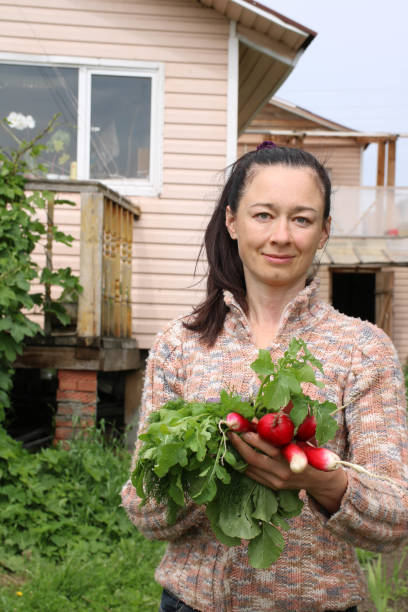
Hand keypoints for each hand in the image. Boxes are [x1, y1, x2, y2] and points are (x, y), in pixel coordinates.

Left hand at [229, 431, 347, 513]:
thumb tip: (282, 404)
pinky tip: (235, 454)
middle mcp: (283, 471)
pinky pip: (253, 476)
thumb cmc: (313, 453)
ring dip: (238, 454)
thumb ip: (293, 425)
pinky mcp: (272, 487)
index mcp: (292, 457)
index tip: (245, 425)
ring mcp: (276, 481)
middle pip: (255, 458)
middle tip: (231, 432)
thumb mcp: (305, 438)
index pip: (269, 446)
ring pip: (251, 467)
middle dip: (240, 444)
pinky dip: (243, 464)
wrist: (321, 481)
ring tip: (230, 440)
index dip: (255, 436)